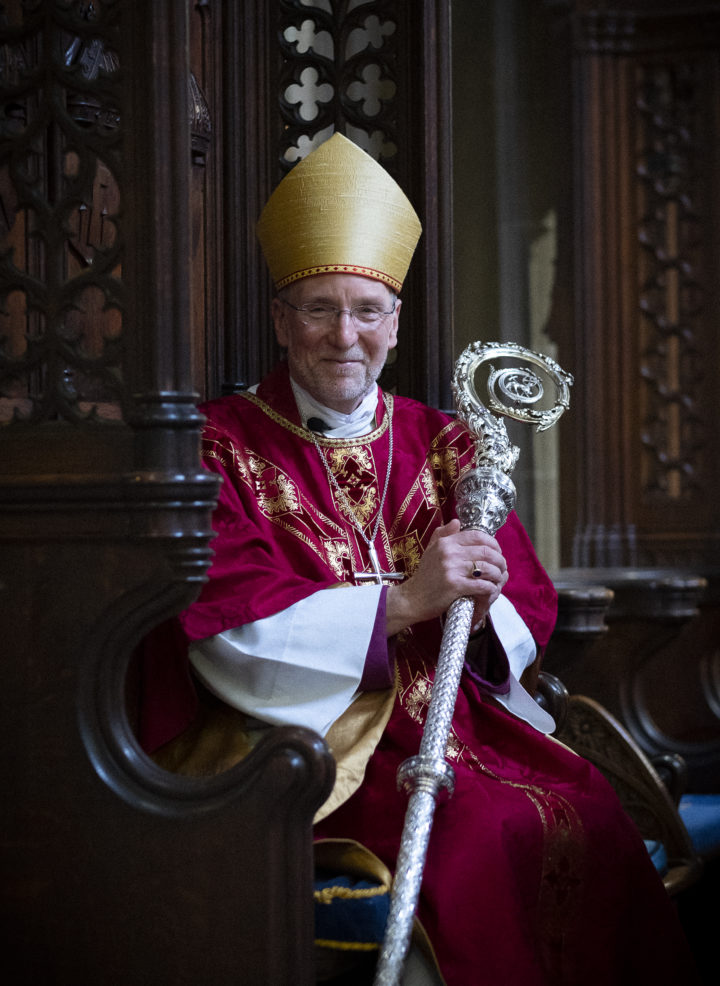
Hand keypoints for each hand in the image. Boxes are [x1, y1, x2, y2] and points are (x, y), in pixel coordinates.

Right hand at [385, 519, 507, 635]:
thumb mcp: (430, 550)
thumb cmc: (424, 576)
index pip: (477, 536)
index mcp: (445, 543)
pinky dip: (490, 587)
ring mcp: (452, 569)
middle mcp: (449, 553)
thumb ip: (443, 534)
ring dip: (497, 574)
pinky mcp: (455, 586)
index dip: (493, 543)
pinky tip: (491, 589)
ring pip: (487, 568)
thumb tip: (457, 521)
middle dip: (499, 560)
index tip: (497, 552)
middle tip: (502, 567)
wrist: (412, 599)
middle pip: (486, 551)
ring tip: (498, 578)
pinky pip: (482, 585)